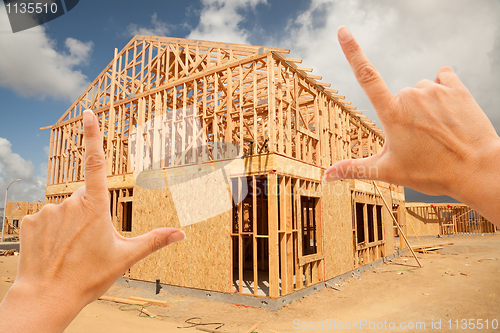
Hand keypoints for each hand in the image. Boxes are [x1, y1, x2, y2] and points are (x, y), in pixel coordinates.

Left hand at [0, 110, 184, 331]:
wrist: (47, 297)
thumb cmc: (88, 277)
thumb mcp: (126, 257)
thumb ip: (154, 240)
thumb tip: (181, 234)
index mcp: (94, 207)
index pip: (96, 163)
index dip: (93, 136)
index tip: (88, 114)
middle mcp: (69, 204)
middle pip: (84, 198)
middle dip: (89, 213)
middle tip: (90, 242)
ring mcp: (46, 212)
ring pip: (64, 209)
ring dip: (69, 223)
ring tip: (70, 250)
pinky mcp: (28, 222)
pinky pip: (44, 219)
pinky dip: (51, 230)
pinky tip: (53, 249)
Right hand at [325, 26, 499, 223]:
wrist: (477, 169)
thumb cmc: (432, 172)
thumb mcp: (388, 171)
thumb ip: (354, 169)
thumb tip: (325, 176)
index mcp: (392, 113)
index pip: (366, 76)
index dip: (352, 51)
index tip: (343, 31)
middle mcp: (411, 95)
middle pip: (399, 96)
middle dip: (404, 113)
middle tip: (419, 139)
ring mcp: (435, 90)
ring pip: (420, 90)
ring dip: (424, 105)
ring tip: (437, 131)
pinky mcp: (456, 87)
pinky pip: (442, 77)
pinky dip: (442, 90)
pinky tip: (448, 110)